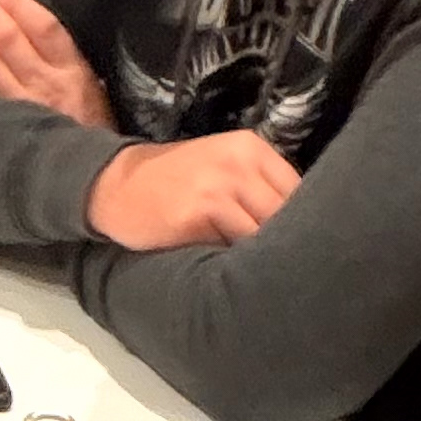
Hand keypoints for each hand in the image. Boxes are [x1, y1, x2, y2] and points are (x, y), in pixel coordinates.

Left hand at [0, 0, 106, 128]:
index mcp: (74, 74)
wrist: (91, 181)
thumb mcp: (94, 90)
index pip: (45, 29)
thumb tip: (29, 23)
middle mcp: (46, 86)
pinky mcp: (2, 124)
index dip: (20, 6)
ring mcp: (21, 106)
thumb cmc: (93, 130)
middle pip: (10, 40)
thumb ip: (65, 61)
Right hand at [85, 130, 298, 251]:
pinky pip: (229, 248)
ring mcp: (215, 188)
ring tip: (251, 272)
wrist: (117, 186)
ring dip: (257, 257)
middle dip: (281, 243)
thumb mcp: (221, 166)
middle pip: (282, 214)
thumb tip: (303, 225)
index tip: (295, 244)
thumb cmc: (175, 182)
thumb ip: (259, 186)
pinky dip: (230, 262)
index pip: (298, 191)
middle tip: (277, 265)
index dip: (301, 222)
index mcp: (250, 148)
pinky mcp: (195, 216)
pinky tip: (222, 267)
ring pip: (259, 235)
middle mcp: (237, 163)